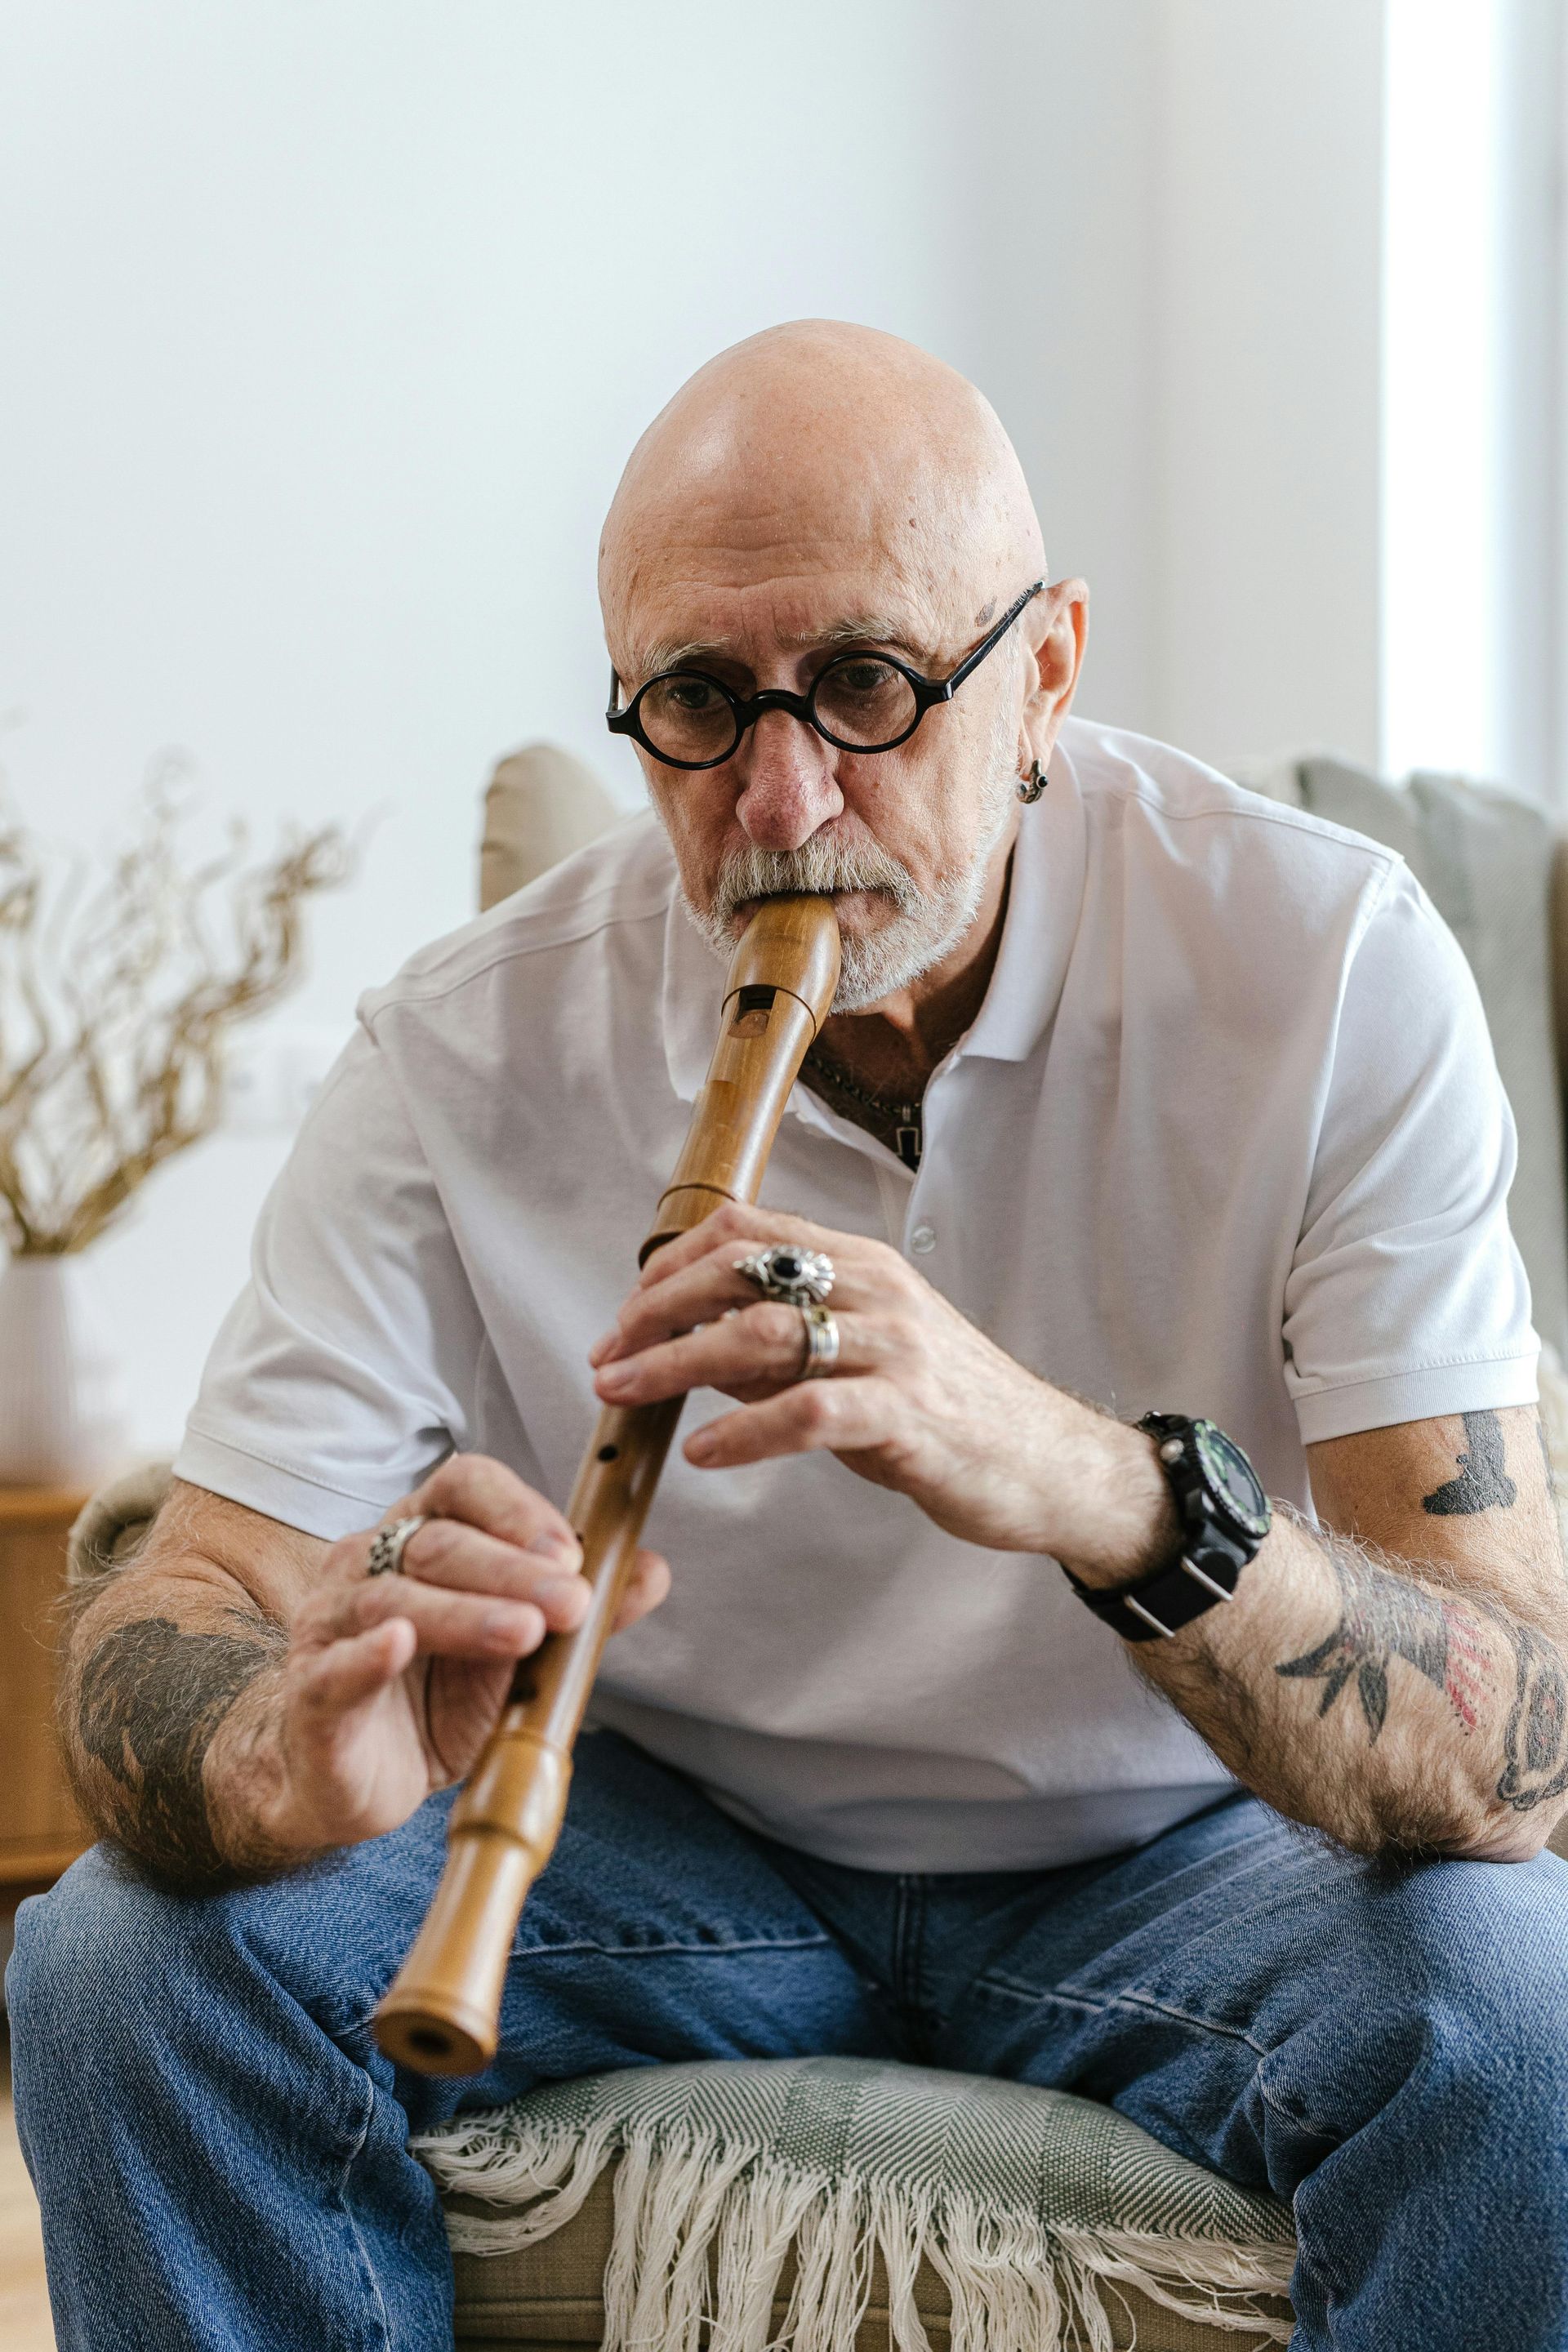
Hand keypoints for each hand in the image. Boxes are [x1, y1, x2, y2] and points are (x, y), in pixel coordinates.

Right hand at [255, 1453, 668, 1855]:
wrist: (359, 1778)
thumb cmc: (438, 1697)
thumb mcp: (519, 1654)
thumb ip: (578, 1614)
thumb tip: (652, 1570)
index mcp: (421, 1535)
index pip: (463, 1486)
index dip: (518, 1509)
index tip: (572, 1553)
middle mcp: (369, 1562)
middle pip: (436, 1543)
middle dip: (512, 1569)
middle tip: (571, 1602)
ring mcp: (331, 1623)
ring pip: (393, 1600)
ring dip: (464, 1613)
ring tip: (522, 1634)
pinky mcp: (311, 1691)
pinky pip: (335, 1666)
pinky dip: (367, 1654)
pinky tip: (398, 1646)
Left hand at [590, 1201, 1106, 1554]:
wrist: (1048, 1465)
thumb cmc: (948, 1415)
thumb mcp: (857, 1365)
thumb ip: (777, 1353)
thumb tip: (686, 1349)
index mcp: (860, 1265)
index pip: (745, 1231)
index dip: (667, 1266)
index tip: (624, 1316)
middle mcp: (876, 1290)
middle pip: (739, 1272)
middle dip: (654, 1312)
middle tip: (607, 1359)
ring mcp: (896, 1347)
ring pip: (762, 1332)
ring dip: (676, 1364)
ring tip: (627, 1395)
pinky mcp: (909, 1412)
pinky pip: (809, 1408)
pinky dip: (745, 1430)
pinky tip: (705, 1453)